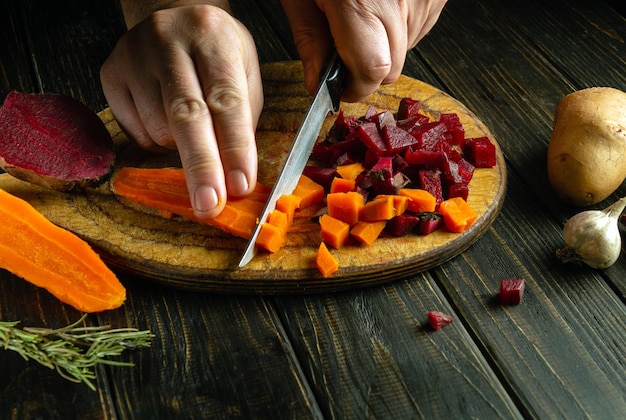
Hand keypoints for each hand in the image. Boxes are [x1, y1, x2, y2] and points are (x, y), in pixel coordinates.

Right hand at [101, 4, 262, 219]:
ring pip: (158, 129)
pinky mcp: (110, 73)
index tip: (240, 186)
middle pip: (186, 115)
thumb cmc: (216, 52)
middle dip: (201, 167)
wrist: (171, 15)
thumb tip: (235, 180)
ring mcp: (134, 56)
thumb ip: (242, 121)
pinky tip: (165, 119)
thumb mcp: (244, 73)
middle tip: (209, 204)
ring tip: (190, 127)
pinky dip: (156, 140)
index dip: (234, 147)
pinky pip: (135, 130)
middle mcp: (169, 40)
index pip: (227, 100)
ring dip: (180, 148)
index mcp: (213, 37)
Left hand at [280, 0, 446, 100]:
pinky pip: (421, 26)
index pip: (373, 71)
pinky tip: (381, 2)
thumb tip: (317, 82)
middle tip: (344, 47)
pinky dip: (400, 25)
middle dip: (366, 68)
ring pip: (407, 48)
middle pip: (392, 67)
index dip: (355, 86)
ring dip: (383, 44)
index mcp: (359, 3)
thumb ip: (310, 38)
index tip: (339, 85)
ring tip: (362, 11)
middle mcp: (399, 0)